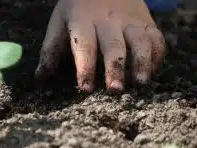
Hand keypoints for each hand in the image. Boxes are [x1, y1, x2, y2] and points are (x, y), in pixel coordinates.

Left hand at [35, 0, 165, 92]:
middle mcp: (108, 21)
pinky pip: (156, 38)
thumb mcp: (59, 22)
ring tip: (141, 83)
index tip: (85, 88)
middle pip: (113, 45)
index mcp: (83, 21)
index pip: (84, 46)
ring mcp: (130, 20)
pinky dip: (157, 55)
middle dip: (115, 68)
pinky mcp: (146, 22)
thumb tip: (40, 78)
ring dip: (142, 62)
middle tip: (115, 89)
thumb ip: (51, 50)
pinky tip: (153, 72)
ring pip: (140, 41)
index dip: (85, 67)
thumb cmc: (77, 8)